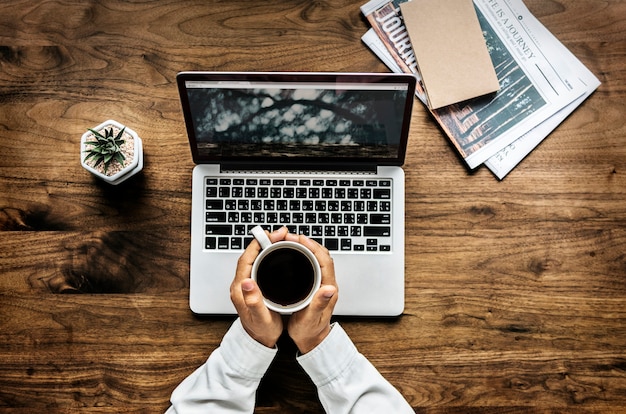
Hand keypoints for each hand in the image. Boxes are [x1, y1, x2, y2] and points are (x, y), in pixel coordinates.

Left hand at [230, 227, 288, 347]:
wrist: (258, 341)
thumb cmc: (260, 331)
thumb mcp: (260, 318)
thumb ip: (253, 302)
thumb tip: (247, 282)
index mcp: (240, 289)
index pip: (246, 259)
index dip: (258, 244)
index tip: (271, 235)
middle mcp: (242, 284)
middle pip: (251, 255)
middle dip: (265, 241)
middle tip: (281, 234)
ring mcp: (247, 283)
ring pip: (255, 258)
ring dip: (267, 246)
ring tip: (281, 239)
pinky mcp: (254, 284)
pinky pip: (259, 264)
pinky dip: (269, 255)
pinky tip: (279, 253)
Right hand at [286, 233, 337, 353]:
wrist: (312, 340)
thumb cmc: (310, 331)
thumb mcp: (311, 319)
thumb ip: (319, 304)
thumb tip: (330, 289)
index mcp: (328, 289)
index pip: (324, 261)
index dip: (313, 247)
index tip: (299, 239)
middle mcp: (327, 283)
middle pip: (321, 255)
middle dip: (307, 243)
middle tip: (289, 237)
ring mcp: (322, 283)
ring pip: (317, 258)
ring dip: (305, 247)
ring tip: (289, 241)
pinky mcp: (316, 284)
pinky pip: (312, 263)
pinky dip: (303, 255)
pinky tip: (292, 253)